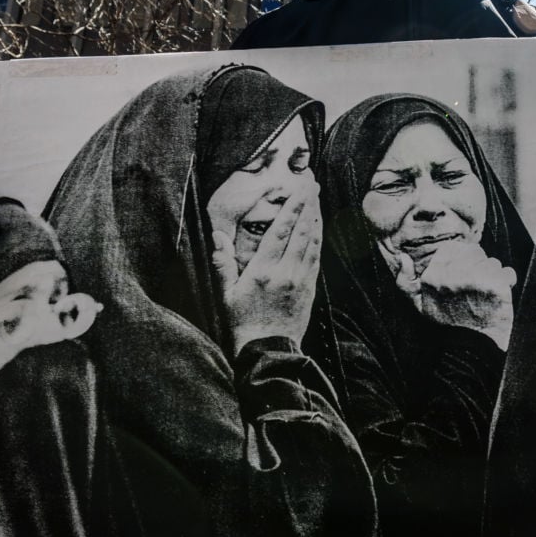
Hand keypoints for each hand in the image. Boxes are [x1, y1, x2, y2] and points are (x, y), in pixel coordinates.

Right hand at [212, 182, 321, 353]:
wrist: (268, 352)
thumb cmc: (242, 323)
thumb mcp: (225, 294)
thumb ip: (222, 263)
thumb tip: (216, 236)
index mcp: (263, 271)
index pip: (281, 231)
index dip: (292, 207)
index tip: (300, 189)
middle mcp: (286, 272)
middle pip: (301, 230)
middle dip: (308, 205)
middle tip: (313, 184)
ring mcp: (301, 280)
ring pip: (313, 241)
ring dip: (316, 218)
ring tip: (317, 199)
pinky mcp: (310, 289)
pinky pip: (316, 257)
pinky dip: (319, 239)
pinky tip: (319, 227)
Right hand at [390, 241, 515, 350]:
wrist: (468, 353)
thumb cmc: (444, 328)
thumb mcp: (416, 306)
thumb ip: (405, 282)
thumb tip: (403, 256)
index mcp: (434, 274)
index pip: (456, 248)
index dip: (463, 260)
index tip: (464, 275)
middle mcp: (454, 273)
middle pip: (476, 253)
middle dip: (479, 267)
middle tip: (476, 289)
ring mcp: (477, 279)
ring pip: (493, 263)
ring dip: (494, 275)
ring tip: (486, 295)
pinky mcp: (497, 287)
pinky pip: (507, 274)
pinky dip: (507, 282)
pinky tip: (499, 297)